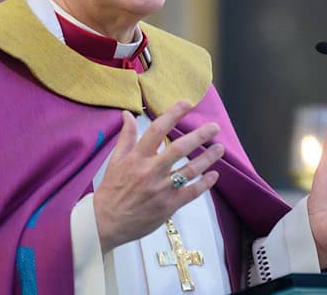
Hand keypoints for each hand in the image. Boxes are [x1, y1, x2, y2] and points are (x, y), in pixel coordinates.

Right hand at [93, 101, 223, 251]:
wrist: (106, 223)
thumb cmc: (111, 190)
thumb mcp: (115, 160)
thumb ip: (126, 136)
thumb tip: (128, 114)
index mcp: (137, 158)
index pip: (157, 130)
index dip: (173, 114)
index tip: (187, 103)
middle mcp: (151, 172)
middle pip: (179, 149)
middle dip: (199, 136)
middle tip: (215, 127)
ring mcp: (161, 189)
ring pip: (190, 170)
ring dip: (207, 158)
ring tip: (220, 148)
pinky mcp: (169, 206)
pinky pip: (192, 192)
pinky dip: (205, 183)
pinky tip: (214, 175)